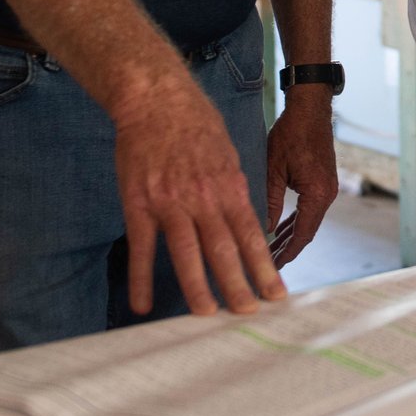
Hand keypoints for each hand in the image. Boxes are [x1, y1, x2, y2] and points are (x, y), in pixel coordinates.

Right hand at [113, 70, 284, 316]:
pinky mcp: (139, 203)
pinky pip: (141, 247)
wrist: (158, 99)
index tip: (276, 295)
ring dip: (197, 287)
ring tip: (205, 315)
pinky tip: (143, 304)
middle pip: (223, 250)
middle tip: (248, 313)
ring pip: (186, 253)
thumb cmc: (197, 124)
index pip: (252, 236)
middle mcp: (203, 198)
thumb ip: (235, 191)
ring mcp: (170, 202)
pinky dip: (141, 278)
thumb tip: (247, 223)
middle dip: (238, 286)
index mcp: (229, 187)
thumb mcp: (229, 155)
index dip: (264, 268)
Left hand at [263, 86, 339, 266]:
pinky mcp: (323, 182)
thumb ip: (270, 201)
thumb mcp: (273, 168)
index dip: (287, 252)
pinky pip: (310, 209)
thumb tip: (263, 230)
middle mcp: (327, 194)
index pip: (303, 233)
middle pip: (307, 231)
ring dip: (291, 236)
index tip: (272, 267)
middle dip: (288, 248)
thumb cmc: (290, 133)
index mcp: (317, 193)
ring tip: (271, 251)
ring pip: (308, 221)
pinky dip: (296, 221)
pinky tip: (281, 230)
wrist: (310, 109)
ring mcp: (328, 188)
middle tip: (267, 264)